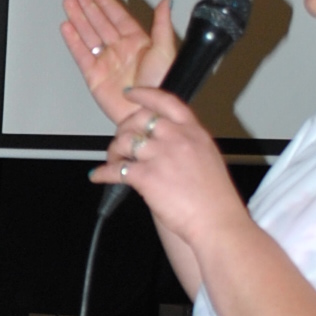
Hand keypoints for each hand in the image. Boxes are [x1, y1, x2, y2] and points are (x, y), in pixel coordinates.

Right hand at [61, 0, 178, 127]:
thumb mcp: (165, 50)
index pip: (118, 18)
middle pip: (100, 23)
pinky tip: (67, 28)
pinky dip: (73, 41)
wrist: (146, 112)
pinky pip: (81, 54)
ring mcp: (106, 62)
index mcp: (138, 43)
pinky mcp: (94, 75)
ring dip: (78, 19)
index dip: (107, 4)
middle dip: (88, 7)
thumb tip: (165, 3)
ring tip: (69, 4)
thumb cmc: (161, 86)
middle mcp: (121, 51)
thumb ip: (162, 24)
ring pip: (88, 35)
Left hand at [89, 84, 238, 248]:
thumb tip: (166, 145)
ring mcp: (160, 156)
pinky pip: (116, 169)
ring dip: (113, 151)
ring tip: (114, 160)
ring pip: (124, 141)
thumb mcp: (208, 158)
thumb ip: (188, 145)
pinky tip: (98, 176)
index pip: (166, 101)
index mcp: (194, 132)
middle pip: (139, 119)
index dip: (145, 94)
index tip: (131, 94)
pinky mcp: (147, 176)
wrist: (217, 221)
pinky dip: (103, 173)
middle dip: (124, 128)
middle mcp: (176, 138)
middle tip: (121, 139)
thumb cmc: (215, 198)